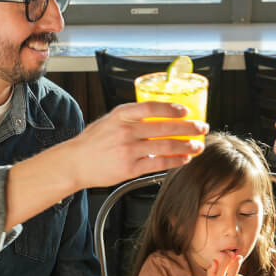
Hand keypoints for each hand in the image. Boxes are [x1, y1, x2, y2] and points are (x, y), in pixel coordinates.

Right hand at [69, 102, 207, 188]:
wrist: (74, 163)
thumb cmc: (91, 143)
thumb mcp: (109, 121)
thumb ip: (130, 118)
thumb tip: (157, 115)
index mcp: (120, 115)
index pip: (151, 107)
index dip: (171, 108)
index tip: (185, 110)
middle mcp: (125, 131)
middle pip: (164, 127)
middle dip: (188, 128)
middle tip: (201, 128)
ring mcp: (127, 150)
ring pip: (164, 146)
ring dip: (186, 146)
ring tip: (197, 146)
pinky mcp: (129, 168)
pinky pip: (158, 164)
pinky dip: (174, 161)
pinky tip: (183, 160)